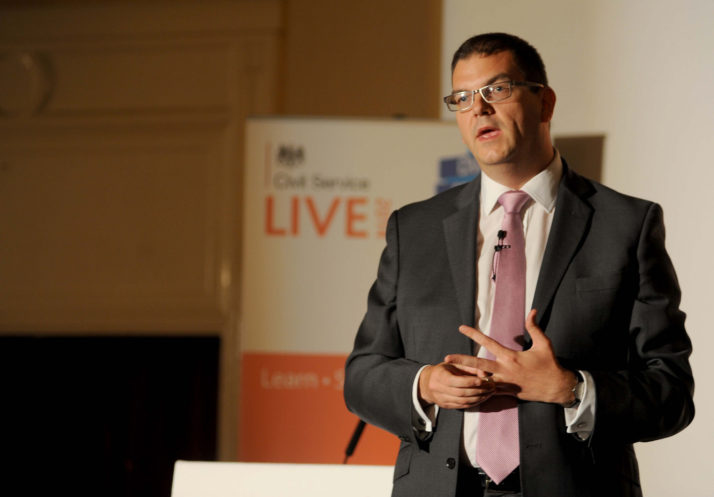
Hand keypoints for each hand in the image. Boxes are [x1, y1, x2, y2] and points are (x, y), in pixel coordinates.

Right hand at [418, 362, 494, 409]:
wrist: (426, 383)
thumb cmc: (444, 370)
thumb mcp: (454, 364)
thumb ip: (470, 367)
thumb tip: (485, 373)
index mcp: (440, 376)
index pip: (457, 381)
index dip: (472, 382)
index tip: (485, 380)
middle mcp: (439, 389)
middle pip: (462, 393)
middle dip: (479, 391)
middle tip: (492, 387)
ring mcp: (442, 399)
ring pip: (463, 401)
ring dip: (479, 398)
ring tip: (490, 393)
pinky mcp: (446, 406)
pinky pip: (462, 406)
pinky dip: (474, 403)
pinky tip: (483, 398)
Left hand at [445, 309, 577, 404]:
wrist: (557, 388)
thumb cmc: (550, 364)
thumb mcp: (544, 344)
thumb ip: (535, 327)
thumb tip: (532, 311)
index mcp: (511, 357)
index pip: (488, 342)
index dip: (474, 334)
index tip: (462, 328)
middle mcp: (505, 370)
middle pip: (478, 365)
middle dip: (462, 361)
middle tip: (446, 358)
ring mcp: (505, 383)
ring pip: (482, 381)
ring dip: (468, 378)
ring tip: (453, 375)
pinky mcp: (507, 393)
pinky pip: (490, 392)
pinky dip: (479, 390)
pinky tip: (468, 389)